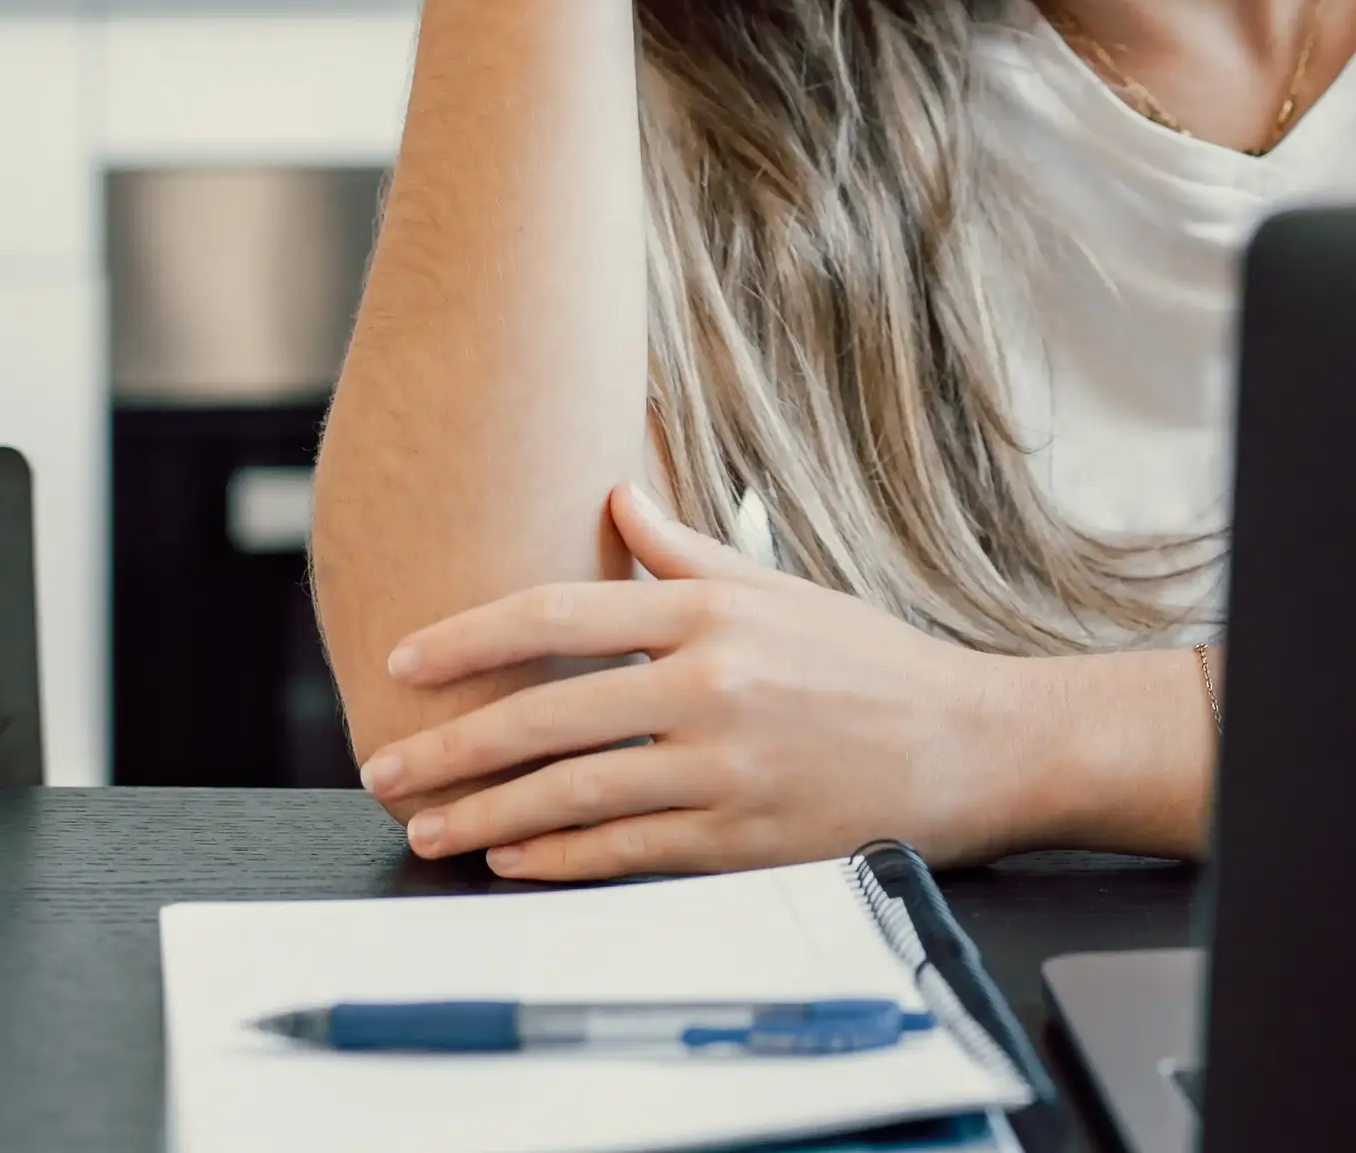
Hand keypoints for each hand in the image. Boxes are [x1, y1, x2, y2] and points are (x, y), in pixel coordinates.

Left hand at [358, 485, 1050, 880]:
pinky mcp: (743, 838)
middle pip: (548, 712)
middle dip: (453, 744)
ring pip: (574, 793)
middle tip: (387, 762)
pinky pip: (626, 852)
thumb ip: (686, 552)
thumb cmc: (871, 663)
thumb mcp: (778, 589)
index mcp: (713, 612)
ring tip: (428, 825)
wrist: (967, 744)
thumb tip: (617, 494)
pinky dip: (558, 861)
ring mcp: (726, 766)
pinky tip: (511, 861)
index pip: (560, 612)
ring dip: (487, 815)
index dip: (470, 637)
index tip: (406, 659)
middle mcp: (712, 684)